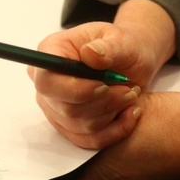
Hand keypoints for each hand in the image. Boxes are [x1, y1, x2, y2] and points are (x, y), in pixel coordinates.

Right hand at [29, 0, 176, 148]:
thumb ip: (107, 47)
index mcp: (52, 51)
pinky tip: (131, 113)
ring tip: (131, 95)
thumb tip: (90, 54)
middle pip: (65, 107)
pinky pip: (89, 139)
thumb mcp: (121, 39)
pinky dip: (114, 130)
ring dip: (111, 113)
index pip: (47, 80)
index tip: (104, 86)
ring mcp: (56, 106)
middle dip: (102, 102)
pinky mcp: (69, 125)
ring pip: (79, 125)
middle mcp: (48, 81)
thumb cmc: (124, 46)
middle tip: (128, 91)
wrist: (133, 62)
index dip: (74, 89)